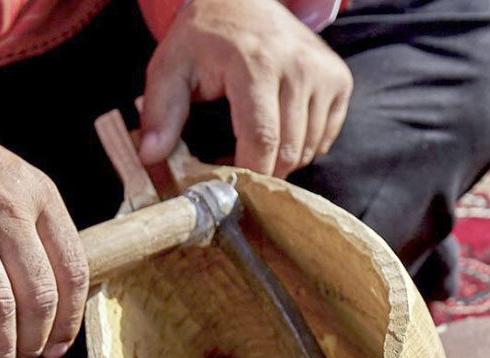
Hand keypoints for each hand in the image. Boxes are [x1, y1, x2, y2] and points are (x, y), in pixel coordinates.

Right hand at [0, 105, 87, 357]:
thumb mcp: (7, 179)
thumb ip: (30, 227)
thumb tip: (46, 298)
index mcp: (38, 195)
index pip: (73, 271)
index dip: (69, 321)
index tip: (57, 347)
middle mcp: (9, 209)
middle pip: (39, 297)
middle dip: (33, 344)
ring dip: (0, 352)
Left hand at [139, 0, 352, 177]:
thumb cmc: (204, 37)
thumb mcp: (171, 67)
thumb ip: (161, 113)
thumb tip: (151, 157)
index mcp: (255, 64)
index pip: (261, 140)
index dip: (248, 174)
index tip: (230, 188)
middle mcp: (297, 66)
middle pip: (289, 151)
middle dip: (263, 173)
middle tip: (237, 168)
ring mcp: (323, 71)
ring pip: (309, 148)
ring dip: (283, 161)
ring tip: (255, 144)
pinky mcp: (339, 78)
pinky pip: (326, 137)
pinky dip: (304, 146)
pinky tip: (280, 129)